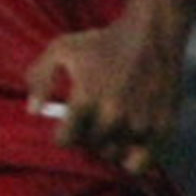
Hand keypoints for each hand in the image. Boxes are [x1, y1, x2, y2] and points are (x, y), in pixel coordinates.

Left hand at [23, 15, 181, 170]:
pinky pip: (142, 162)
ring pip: (114, 155)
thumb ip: (40, 78)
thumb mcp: (61, 49)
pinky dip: (132, 160)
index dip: (62, 136)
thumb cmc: (103, 41)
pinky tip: (128, 146)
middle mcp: (112, 115)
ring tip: (108, 132)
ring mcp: (139, 123)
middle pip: (90, 148)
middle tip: (89, 127)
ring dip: (107, 148)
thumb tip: (32, 111)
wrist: (152, 33)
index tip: (66, 130)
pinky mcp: (163, 127)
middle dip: (85, 139)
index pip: (65, 140)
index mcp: (86, 98)